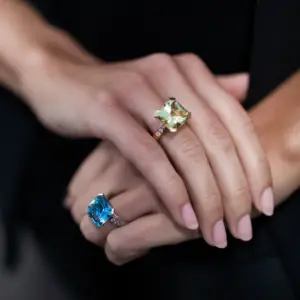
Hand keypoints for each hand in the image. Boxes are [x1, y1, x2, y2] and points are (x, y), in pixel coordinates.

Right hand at [17, 28, 272, 243]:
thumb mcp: (163, 89)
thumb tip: (246, 89)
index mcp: (186, 70)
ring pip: (186, 149)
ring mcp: (135, 90)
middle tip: (241, 227)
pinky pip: (148, 154)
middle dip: (234, 189)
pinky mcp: (106, 110)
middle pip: (216, 138)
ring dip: (205, 196)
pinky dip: (169, 188)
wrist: (63, 80)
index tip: (262, 204)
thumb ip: (204, 90)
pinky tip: (184, 215)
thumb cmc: (118, 95)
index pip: (236, 120)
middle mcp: (167, 74)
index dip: (255, 164)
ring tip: (215, 230)